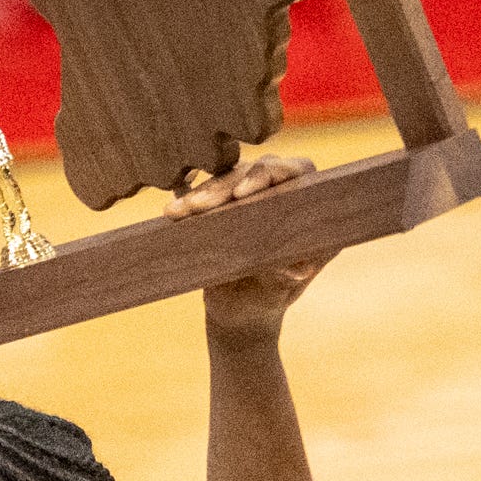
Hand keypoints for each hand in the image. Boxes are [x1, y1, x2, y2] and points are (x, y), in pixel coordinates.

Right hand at [178, 154, 327, 344]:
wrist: (237, 310)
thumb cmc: (264, 300)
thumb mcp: (276, 292)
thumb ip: (286, 277)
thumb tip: (299, 269)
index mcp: (308, 211)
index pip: (299, 174)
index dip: (272, 174)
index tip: (241, 193)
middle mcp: (284, 194)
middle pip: (258, 170)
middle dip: (225, 186)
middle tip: (198, 206)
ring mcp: (254, 194)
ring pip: (230, 178)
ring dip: (204, 193)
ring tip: (179, 212)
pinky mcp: (228, 200)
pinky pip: (210, 191)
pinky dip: (190, 200)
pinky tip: (172, 212)